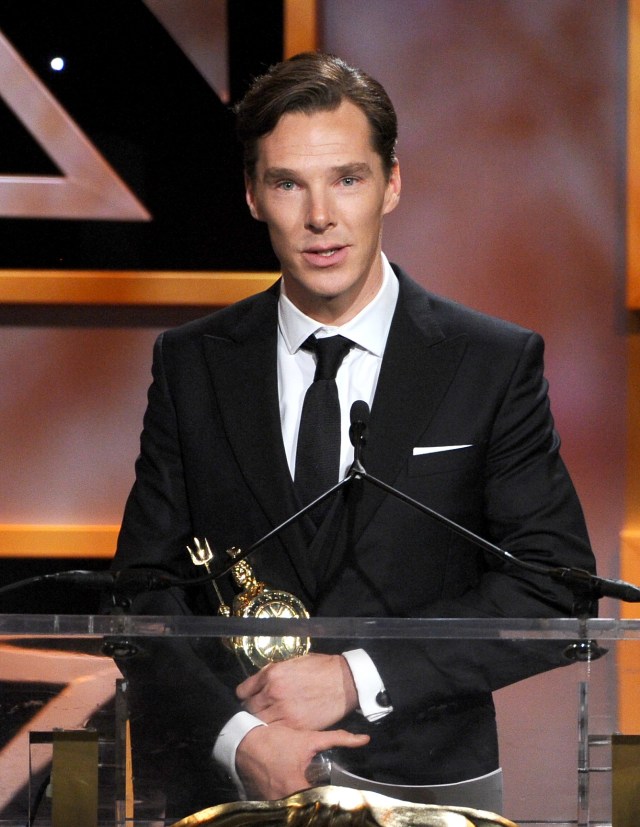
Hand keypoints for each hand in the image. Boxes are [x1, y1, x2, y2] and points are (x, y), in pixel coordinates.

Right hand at [235, 723, 368, 800]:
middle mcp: (283, 802)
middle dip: (317, 801)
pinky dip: (287, 803)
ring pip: (293, 810)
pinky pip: (280, 808)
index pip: (322, 801)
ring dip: (302, 803)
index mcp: (297, 787)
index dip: (332, 797)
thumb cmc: (276, 739)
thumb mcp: (308, 737)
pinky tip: (293, 792)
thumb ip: (338, 738)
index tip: (339, 793)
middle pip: (307, 808)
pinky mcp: (260, 804)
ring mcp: (270, 805)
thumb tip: (365, 739)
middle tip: (325, 792)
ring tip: (311, 792)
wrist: (243, 740)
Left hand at [236, 653, 358, 729]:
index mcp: (272, 674)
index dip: (245, 696)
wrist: (345, 681)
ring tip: (268, 722)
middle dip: (252, 710)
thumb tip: (258, 686)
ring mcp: (284, 711)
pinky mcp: (296, 726)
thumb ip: (272, 675)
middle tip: (259, 712)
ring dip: (262, 723)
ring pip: (259, 723)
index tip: (249, 699)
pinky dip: (275, 731)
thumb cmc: (321, 668)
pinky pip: (275, 732)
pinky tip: (279, 728)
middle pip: (249, 709)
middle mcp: (273, 692)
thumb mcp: (291, 663)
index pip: (243, 691)